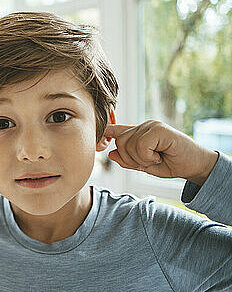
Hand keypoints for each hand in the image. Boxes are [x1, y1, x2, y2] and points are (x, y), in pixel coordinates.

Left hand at [104, 120, 218, 184]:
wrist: (195, 166)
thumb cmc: (171, 164)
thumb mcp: (145, 166)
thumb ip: (128, 160)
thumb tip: (111, 154)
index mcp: (138, 133)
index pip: (115, 129)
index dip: (104, 131)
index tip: (94, 133)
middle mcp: (143, 126)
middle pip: (119, 142)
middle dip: (130, 158)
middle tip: (150, 161)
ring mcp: (151, 125)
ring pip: (129, 144)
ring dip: (142, 159)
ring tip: (157, 158)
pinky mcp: (159, 129)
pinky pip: (141, 145)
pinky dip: (148, 156)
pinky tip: (160, 155)